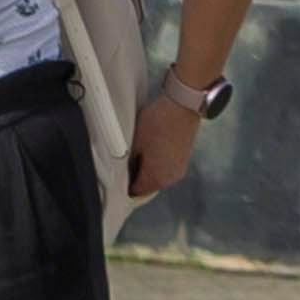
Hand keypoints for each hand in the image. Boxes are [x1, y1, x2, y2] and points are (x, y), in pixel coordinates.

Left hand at [134, 70, 211, 200]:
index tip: (116, 179)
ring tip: (137, 156)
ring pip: (157, 179)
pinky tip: (149, 152)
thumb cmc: (157, 124)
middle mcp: (171, 179)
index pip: (135, 193)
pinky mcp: (184, 160)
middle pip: (147, 187)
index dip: (123, 187)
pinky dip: (157, 165)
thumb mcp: (134, 145)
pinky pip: (166, 169)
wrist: (182, 107)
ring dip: (147, 172)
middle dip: (135, 179)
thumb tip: (124, 173)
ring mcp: (179, 170)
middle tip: (124, 165)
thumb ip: (128, 164)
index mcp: (156, 178)